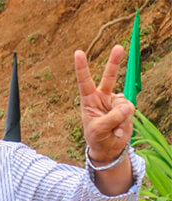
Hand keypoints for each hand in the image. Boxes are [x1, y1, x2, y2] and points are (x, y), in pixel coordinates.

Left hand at [74, 45, 133, 162]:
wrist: (108, 147)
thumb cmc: (97, 138)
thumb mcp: (98, 130)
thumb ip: (112, 117)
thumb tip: (128, 105)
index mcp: (88, 100)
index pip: (84, 81)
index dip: (82, 67)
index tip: (78, 52)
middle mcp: (102, 97)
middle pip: (109, 77)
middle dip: (114, 62)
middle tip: (119, 47)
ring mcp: (115, 101)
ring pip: (122, 102)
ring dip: (119, 117)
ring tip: (112, 129)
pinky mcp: (126, 108)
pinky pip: (130, 110)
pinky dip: (125, 122)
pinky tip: (118, 129)